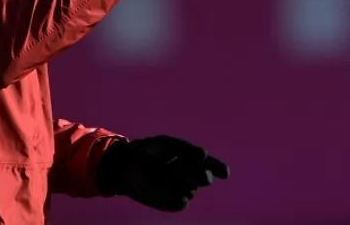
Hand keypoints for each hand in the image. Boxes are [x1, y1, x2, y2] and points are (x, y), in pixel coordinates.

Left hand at [96, 135, 229, 211]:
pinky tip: (169, 191)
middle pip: (204, 178)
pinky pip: (181, 203)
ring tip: (166, 174)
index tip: (224, 173)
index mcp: (189, 159)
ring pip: (191, 190)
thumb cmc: (147, 151)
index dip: (217, 167)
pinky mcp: (169, 202)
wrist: (124, 165)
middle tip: (199, 173)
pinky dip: (179, 198)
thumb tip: (204, 155)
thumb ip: (186, 149)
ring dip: (184, 184)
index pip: (208, 164)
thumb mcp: (166, 144)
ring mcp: (178, 189)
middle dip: (203, 176)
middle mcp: (186, 175)